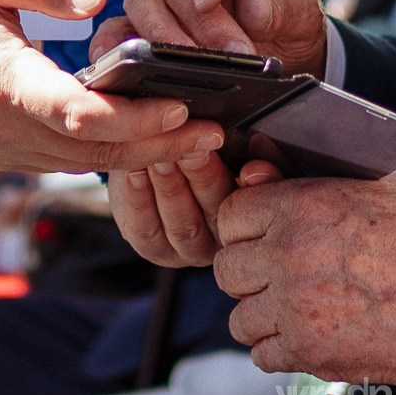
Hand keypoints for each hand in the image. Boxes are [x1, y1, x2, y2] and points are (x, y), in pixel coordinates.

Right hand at [0, 0, 223, 172]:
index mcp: (5, 82)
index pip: (81, 115)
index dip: (137, 117)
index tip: (184, 106)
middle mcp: (7, 128)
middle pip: (96, 151)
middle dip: (160, 145)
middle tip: (217, 135)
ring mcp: (5, 148)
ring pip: (86, 164)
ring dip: (143, 156)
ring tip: (198, 140)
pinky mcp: (7, 153)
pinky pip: (69, 163)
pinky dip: (112, 156)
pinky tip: (149, 141)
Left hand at [110, 152, 278, 265]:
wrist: (157, 168)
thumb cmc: (203, 156)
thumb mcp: (230, 149)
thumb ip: (251, 152)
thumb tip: (260, 144)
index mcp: (253, 216)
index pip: (258, 201)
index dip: (252, 181)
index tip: (241, 159)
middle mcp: (225, 240)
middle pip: (218, 211)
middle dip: (204, 177)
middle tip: (192, 148)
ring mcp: (190, 250)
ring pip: (183, 225)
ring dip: (171, 187)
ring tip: (161, 156)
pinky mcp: (157, 251)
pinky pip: (147, 230)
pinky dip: (139, 199)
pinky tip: (134, 172)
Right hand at [123, 0, 327, 73]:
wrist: (280, 47)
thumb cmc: (287, 16)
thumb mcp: (301, 11)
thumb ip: (283, 8)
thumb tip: (254, 9)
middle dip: (201, 22)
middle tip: (231, 53)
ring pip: (143, 0)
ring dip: (165, 36)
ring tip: (192, 67)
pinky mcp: (145, 22)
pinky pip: (121, 27)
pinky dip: (120, 46)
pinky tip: (126, 66)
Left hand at [212, 166, 395, 384]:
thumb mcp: (378, 175)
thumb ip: (315, 162)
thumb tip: (267, 153)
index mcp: (299, 207)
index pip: (230, 215)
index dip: (246, 225)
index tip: (264, 234)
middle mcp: (287, 257)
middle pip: (227, 268)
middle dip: (249, 270)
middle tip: (279, 272)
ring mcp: (295, 309)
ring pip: (239, 318)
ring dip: (261, 312)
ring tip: (294, 305)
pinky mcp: (309, 353)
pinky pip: (261, 355)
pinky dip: (279, 347)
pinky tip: (308, 332)